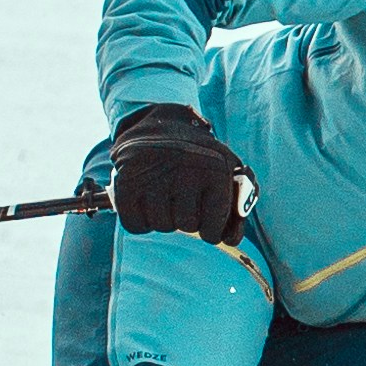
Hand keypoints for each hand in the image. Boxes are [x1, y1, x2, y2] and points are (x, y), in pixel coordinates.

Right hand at [108, 103, 251, 244]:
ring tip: (166, 195)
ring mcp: (153, 175)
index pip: (214, 230)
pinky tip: (147, 201)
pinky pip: (135, 225)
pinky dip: (140, 220)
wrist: (160, 126)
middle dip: (187, 219)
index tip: (208, 216)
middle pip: (187, 227)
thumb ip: (240, 205)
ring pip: (161, 226)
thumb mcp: (229, 169)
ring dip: (164, 218)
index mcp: (216, 169)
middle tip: (184, 197)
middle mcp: (185, 170)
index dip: (211, 229)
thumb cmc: (200, 158)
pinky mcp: (126, 182)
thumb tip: (231, 239)